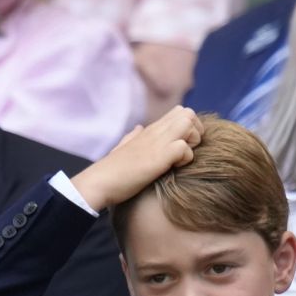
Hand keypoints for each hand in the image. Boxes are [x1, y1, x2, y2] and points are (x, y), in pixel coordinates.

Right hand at [71, 106, 203, 210]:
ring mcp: (157, 142)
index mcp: (149, 131)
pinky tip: (173, 168)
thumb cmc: (112, 171)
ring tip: (181, 159)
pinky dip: (185, 159)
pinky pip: (184, 148)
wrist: (99, 183)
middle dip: (197, 131)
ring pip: (189, 124)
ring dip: (193, 142)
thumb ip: (134, 137)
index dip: (190, 127)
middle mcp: (155, 132)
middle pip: (189, 113)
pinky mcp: (159, 157)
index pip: (179, 112)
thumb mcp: (124, 149)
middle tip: (188, 151)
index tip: (185, 146)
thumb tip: (139, 128)